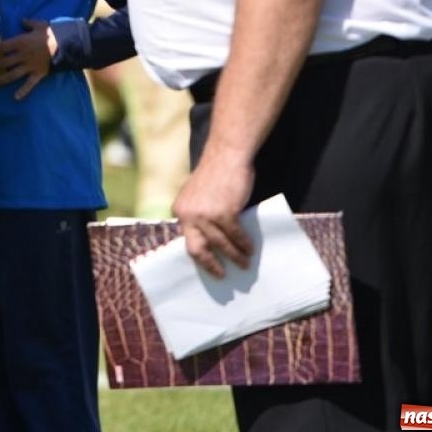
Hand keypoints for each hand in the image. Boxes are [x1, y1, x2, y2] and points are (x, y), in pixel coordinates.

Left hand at [0, 19, 53, 98]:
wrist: (67, 44)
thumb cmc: (52, 33)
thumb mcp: (39, 24)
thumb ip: (28, 23)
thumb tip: (22, 20)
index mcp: (20, 42)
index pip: (2, 47)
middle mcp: (22, 56)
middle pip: (4, 62)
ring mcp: (29, 66)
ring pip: (12, 74)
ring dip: (2, 80)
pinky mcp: (38, 74)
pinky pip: (29, 84)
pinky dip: (23, 91)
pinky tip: (16, 98)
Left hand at [171, 151, 255, 278]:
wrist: (227, 155)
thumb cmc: (216, 175)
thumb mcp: (198, 195)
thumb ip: (199, 214)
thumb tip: (212, 241)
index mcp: (180, 210)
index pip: (187, 240)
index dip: (199, 255)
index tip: (209, 266)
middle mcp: (188, 214)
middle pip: (197, 249)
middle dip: (210, 264)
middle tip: (221, 275)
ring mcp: (205, 215)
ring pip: (220, 245)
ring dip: (234, 256)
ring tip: (244, 263)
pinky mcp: (223, 213)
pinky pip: (235, 236)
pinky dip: (244, 244)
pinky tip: (251, 249)